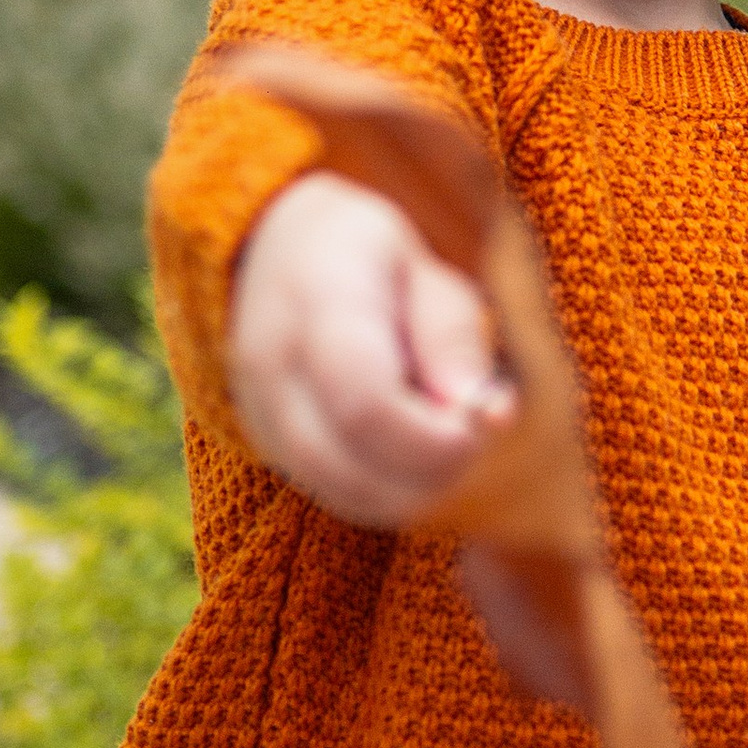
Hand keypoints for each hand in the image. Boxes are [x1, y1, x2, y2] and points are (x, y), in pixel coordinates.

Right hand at [227, 171, 513, 525]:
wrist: (276, 251)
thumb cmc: (368, 257)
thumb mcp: (422, 268)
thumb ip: (451, 335)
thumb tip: (486, 414)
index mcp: (317, 301)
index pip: (366, 404)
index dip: (433, 437)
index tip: (481, 421)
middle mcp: (274, 367)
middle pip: (354, 465)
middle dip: (434, 468)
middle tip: (472, 425)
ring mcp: (260, 413)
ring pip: (346, 493)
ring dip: (415, 486)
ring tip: (446, 433)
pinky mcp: (269, 446)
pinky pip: (336, 496)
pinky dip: (388, 492)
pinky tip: (413, 451)